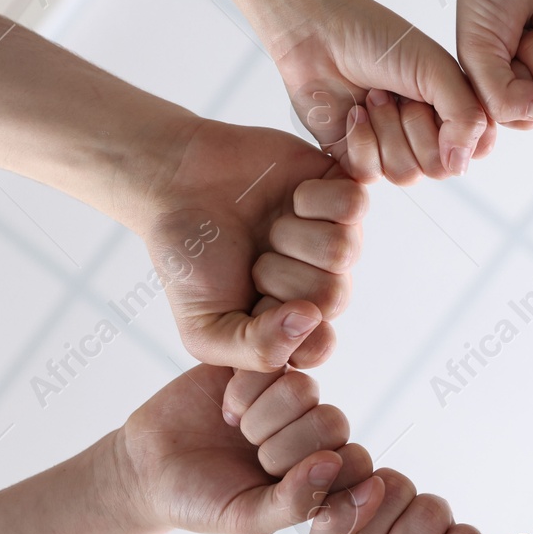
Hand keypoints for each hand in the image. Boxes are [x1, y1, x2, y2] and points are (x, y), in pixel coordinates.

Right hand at [108, 364, 372, 533]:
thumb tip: (333, 464)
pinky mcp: (261, 366)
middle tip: (253, 455)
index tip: (275, 483)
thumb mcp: (247, 518)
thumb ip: (295, 502)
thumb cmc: (202, 502)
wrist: (148, 467)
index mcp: (322, 474)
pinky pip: (273, 360)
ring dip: (263, 414)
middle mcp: (312, 434)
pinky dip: (246, 388)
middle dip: (283, 445)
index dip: (317, 471)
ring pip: (304, 389)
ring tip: (238, 429)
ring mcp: (288, 398)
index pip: (356, 463)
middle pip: (332, 422)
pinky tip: (227, 406)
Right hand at [140, 121, 368, 373]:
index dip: (286, 327)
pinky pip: (356, 204)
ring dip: (295, 235)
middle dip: (282, 275)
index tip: (253, 303)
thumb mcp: (203, 328)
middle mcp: (320, 282)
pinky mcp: (341, 193)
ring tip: (269, 227)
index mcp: (292, 322)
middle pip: (335, 297)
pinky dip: (315, 198)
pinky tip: (292, 197)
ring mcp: (335, 237)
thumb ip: (256, 351)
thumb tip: (309, 322)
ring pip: (345, 251)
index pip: (320, 347)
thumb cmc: (188, 257)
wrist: (176, 182)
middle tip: (255, 258)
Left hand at [268, 0, 495, 181]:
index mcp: (453, 110)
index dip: (459, 133)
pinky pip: (370, 174)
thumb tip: (461, 166)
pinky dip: (360, 140)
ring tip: (372, 97)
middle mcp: (426, 134)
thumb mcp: (436, 69)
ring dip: (386, 130)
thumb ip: (465, 116)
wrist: (318, 35)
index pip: (475, 149)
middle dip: (414, 127)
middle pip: (438, 168)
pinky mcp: (358, 158)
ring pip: (405, 174)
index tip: (436, 99)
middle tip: (396, 92)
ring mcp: (392, 148)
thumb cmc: (377, 40)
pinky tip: (353, 112)